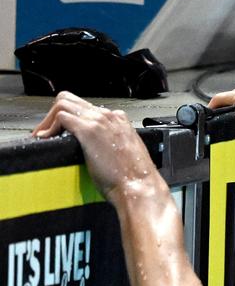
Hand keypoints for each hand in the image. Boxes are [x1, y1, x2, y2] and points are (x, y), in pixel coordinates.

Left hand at [31, 92, 158, 203]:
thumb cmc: (132, 176)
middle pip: (72, 100)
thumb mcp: (124, 153)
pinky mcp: (89, 131)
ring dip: (49, 119)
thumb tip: (94, 148)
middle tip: (46, 132)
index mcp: (119, 120)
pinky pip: (61, 117)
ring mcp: (99, 121)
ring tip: (44, 136)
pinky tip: (48, 138)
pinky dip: (49, 126)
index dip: (70, 118)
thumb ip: (111, 143)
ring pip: (63, 104)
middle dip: (54, 115)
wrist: (138, 185)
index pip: (86, 107)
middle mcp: (110, 116)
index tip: (60, 132)